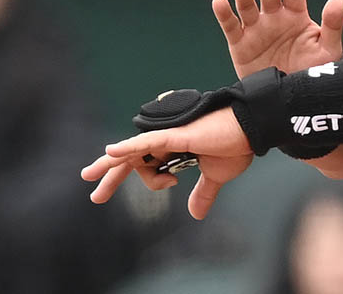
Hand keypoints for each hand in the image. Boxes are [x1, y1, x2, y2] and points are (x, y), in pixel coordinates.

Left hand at [81, 108, 252, 219]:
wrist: (252, 129)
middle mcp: (167, 140)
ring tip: (90, 176)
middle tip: (95, 197)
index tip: (109, 195)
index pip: (144, 166)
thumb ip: (203, 193)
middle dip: (110, 177)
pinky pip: (147, 142)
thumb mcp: (215, 177)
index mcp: (175, 150)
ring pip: (134, 152)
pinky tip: (110, 151)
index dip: (128, 180)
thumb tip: (196, 214)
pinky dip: (129, 147)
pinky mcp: (175, 135)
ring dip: (112, 165)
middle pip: (132, 160)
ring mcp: (169, 136)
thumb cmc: (237, 146)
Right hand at [213, 0, 342, 77]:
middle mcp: (275, 17)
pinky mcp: (239, 44)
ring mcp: (256, 29)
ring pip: (247, 5)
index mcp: (297, 15)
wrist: (290, 103)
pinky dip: (224, 13)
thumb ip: (333, 25)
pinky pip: (230, 26)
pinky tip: (219, 0)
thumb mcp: (327, 50)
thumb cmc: (312, 74)